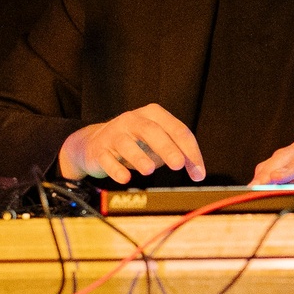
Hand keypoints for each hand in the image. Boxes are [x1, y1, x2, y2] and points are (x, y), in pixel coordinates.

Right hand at [59, 103, 205, 183]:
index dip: (190, 151)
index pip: (176, 129)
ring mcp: (114, 134)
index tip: (198, 174)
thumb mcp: (158, 144)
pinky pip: (107, 159)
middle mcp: (132, 120)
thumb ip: (178, 153)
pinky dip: (116, 169)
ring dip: (138, 156)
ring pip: (126, 143)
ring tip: (149, 171)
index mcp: (153, 115)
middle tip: (178, 164)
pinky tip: (125, 179)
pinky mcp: (99, 150)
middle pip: (151, 130)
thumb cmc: (135, 143)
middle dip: (166, 147)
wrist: (94, 144)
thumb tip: (197, 171)